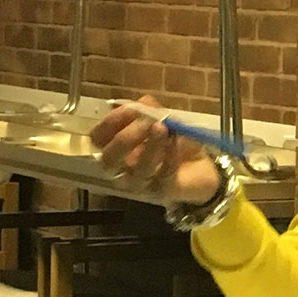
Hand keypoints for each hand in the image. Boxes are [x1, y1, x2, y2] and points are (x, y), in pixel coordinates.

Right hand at [91, 96, 221, 204]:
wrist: (200, 163)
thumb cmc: (172, 138)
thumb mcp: (159, 115)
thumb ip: (145, 107)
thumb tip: (137, 105)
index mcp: (115, 146)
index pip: (97, 138)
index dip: (108, 124)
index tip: (129, 110)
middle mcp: (121, 168)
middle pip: (110, 159)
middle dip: (126, 139)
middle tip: (146, 122)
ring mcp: (140, 183)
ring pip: (138, 169)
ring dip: (151, 145)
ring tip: (163, 128)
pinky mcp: (161, 191)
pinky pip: (163, 174)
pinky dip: (170, 154)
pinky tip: (176, 140)